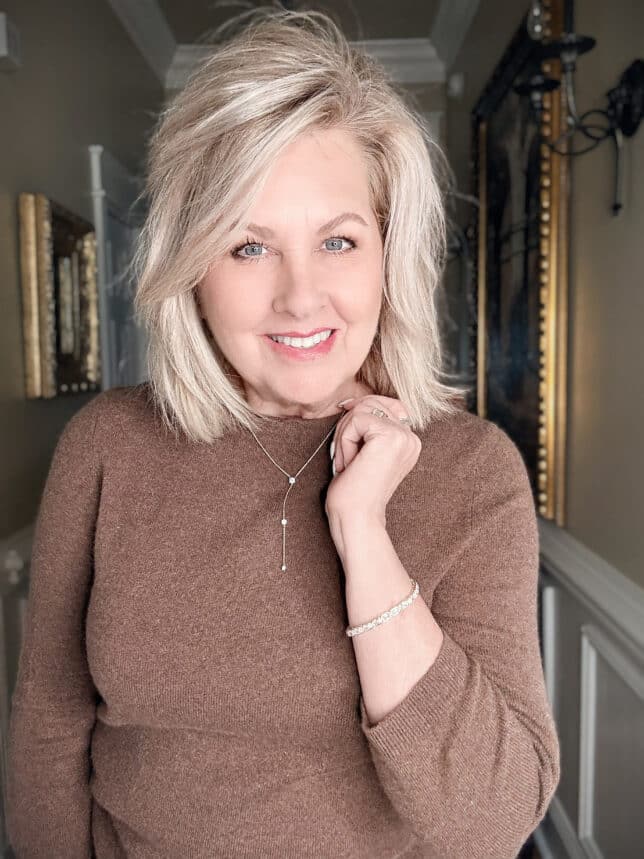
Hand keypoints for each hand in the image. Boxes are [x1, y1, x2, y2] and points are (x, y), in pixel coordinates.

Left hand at [325, 394, 421, 537]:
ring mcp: (404, 436)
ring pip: (361, 410)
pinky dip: (344, 442)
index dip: (357, 416)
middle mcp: (411, 437)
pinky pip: (356, 420)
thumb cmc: (353, 491)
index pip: (380, 405)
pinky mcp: (391, 436)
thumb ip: (366, 426)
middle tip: (343, 459)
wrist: (356, 518)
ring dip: (344, 436)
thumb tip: (352, 400)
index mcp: (408, 441)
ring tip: (346, 464)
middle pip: (369, 404)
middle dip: (348, 428)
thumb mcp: (362, 452)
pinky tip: (348, 465)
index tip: (346, 439)